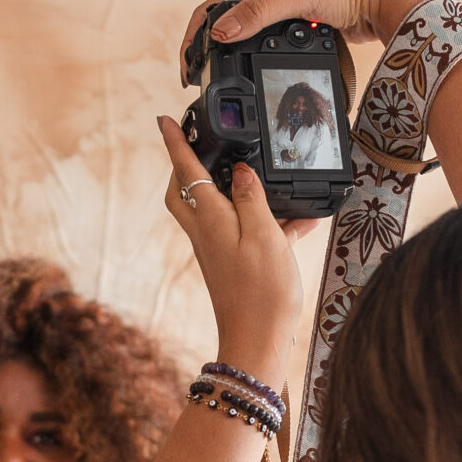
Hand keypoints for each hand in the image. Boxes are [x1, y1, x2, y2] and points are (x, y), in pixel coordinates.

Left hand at [158, 119, 305, 383]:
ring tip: (260, 178)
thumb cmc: (262, 293)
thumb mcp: (264, 235)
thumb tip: (240, 170)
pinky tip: (298, 221)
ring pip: (212, 209)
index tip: (164, 119)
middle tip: (196, 146)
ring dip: (229, 190)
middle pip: (184, 191)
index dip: (174, 142)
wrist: (258, 342)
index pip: (185, 170)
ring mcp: (217, 250)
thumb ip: (251, 198)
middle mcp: (206, 233)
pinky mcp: (232, 265)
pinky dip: (263, 219)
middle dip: (185, 165)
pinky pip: (242, 230)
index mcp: (210, 219)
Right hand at [179, 0, 433, 76]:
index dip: (193, 39)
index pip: (210, 10)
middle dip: (206, 52)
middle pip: (223, 26)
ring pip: (244, 38)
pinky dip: (255, 60)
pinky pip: (266, 46)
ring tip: (221, 83)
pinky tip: (256, 74)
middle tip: (198, 82)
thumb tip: (219, 33)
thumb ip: (257, 12)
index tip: (186, 69)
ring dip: (230, 58)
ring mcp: (280, 13)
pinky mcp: (297, 29)